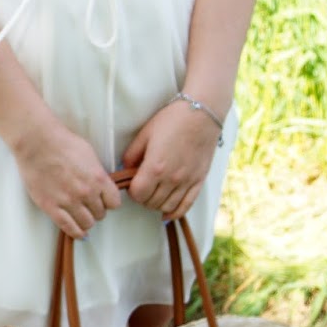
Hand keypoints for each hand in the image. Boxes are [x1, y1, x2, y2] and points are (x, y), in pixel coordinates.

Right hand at [11, 121, 122, 239]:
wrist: (37, 143)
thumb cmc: (62, 143)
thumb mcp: (89, 154)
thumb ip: (97, 173)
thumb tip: (101, 184)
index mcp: (98, 178)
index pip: (114, 203)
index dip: (109, 202)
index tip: (104, 201)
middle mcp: (87, 193)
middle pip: (101, 214)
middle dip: (96, 210)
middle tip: (89, 206)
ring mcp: (69, 201)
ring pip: (87, 223)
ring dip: (86, 221)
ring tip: (81, 215)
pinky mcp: (52, 207)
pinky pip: (69, 228)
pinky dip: (76, 233)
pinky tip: (78, 232)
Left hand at [120, 99, 223, 219]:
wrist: (201, 113)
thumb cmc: (172, 120)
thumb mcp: (145, 134)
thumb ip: (131, 155)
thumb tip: (124, 170)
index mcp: (155, 167)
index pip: (138, 194)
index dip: (132, 191)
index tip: (133, 184)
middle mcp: (171, 178)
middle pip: (151, 202)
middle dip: (143, 197)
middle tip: (143, 188)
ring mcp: (187, 182)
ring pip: (167, 207)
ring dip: (157, 204)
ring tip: (154, 194)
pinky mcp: (199, 181)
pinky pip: (186, 206)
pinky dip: (175, 213)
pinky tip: (167, 213)